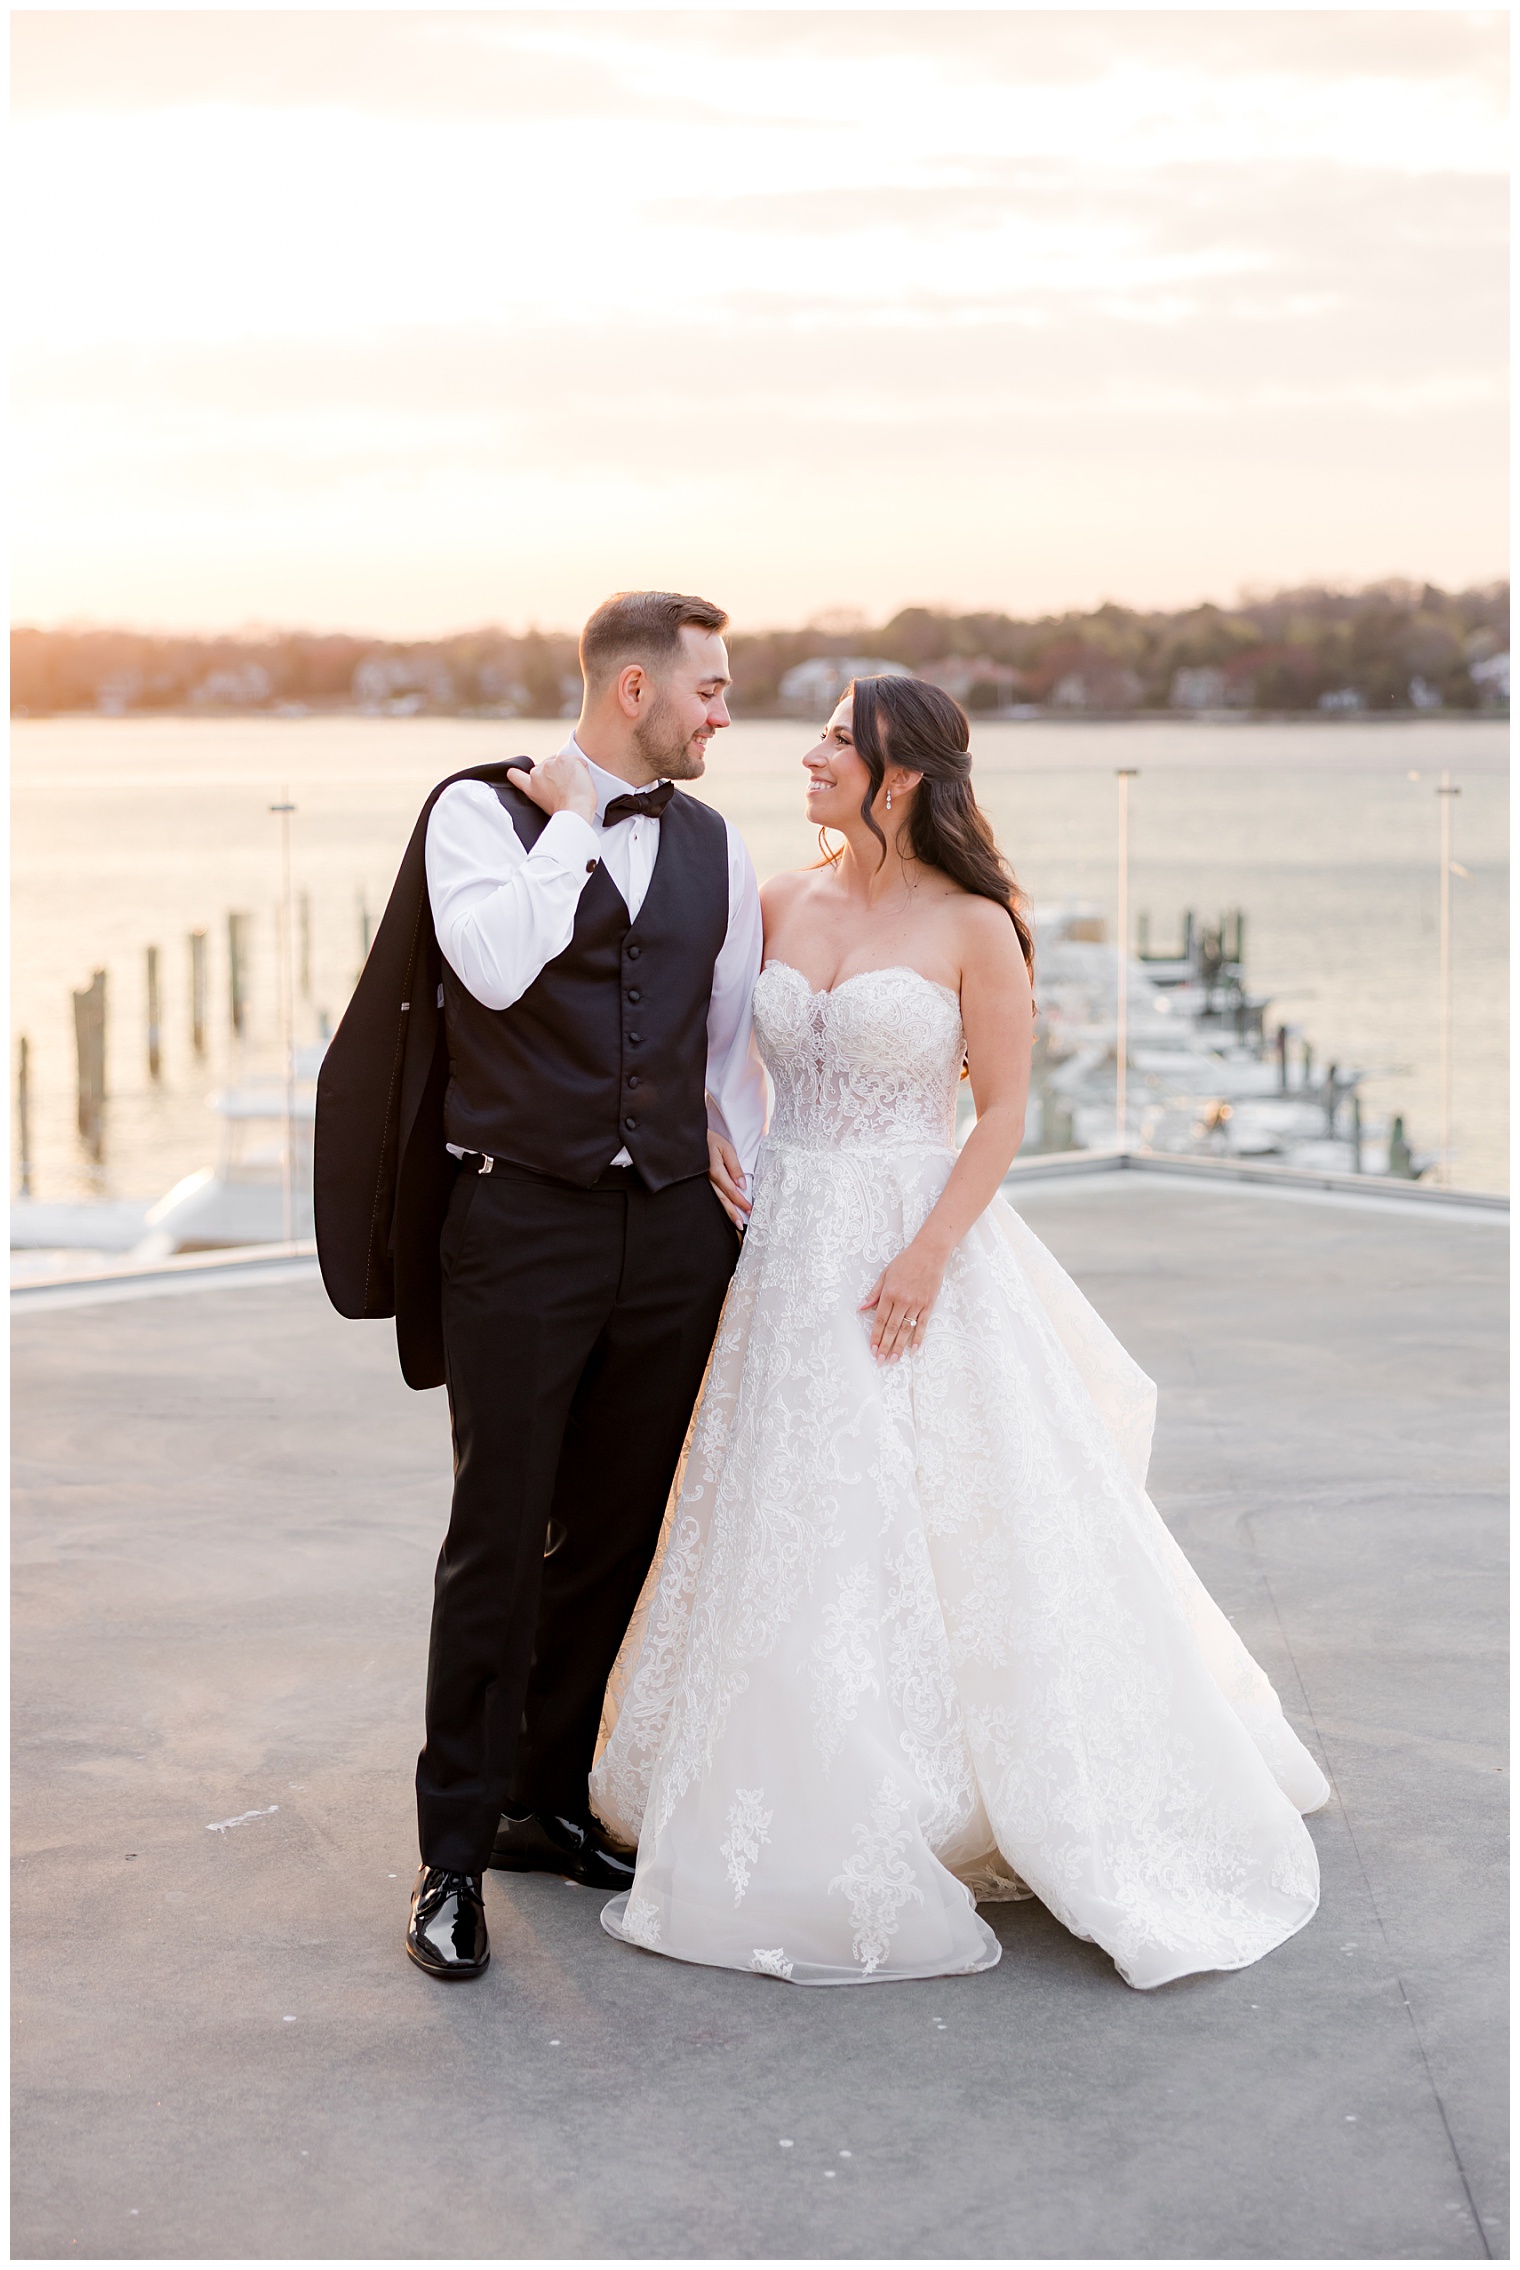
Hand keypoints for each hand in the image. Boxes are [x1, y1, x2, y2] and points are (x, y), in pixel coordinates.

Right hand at [508, 750, 596, 823]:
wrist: (576, 810)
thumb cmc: (566, 812)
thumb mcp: (546, 804)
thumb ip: (543, 789)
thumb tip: (551, 783)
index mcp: (531, 788)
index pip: (514, 775)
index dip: (516, 772)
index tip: (517, 773)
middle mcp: (536, 774)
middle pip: (545, 766)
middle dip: (555, 772)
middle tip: (566, 786)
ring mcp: (549, 765)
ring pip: (560, 761)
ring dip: (568, 769)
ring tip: (573, 785)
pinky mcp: (562, 759)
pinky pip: (575, 760)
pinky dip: (580, 768)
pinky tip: (580, 780)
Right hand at [707, 1130, 750, 1229]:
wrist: (691, 1138)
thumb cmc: (710, 1140)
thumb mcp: (726, 1149)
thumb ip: (734, 1167)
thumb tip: (742, 1184)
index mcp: (715, 1171)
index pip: (731, 1190)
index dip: (740, 1201)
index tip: (749, 1209)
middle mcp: (707, 1179)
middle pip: (723, 1199)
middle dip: (733, 1213)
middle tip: (742, 1225)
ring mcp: (702, 1182)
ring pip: (716, 1200)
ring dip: (726, 1212)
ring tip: (735, 1223)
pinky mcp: (700, 1182)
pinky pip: (710, 1195)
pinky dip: (717, 1205)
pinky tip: (722, 1211)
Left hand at [858, 1239, 945, 1363]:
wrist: (929, 1253)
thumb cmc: (906, 1262)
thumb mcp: (885, 1274)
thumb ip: (874, 1293)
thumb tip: (861, 1308)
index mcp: (890, 1293)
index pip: (880, 1320)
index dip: (876, 1336)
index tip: (873, 1349)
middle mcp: (903, 1301)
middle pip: (892, 1329)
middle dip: (886, 1347)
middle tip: (881, 1361)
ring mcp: (917, 1304)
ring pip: (906, 1329)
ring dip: (899, 1346)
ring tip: (894, 1359)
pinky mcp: (929, 1304)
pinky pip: (923, 1325)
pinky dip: (918, 1338)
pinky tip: (913, 1349)